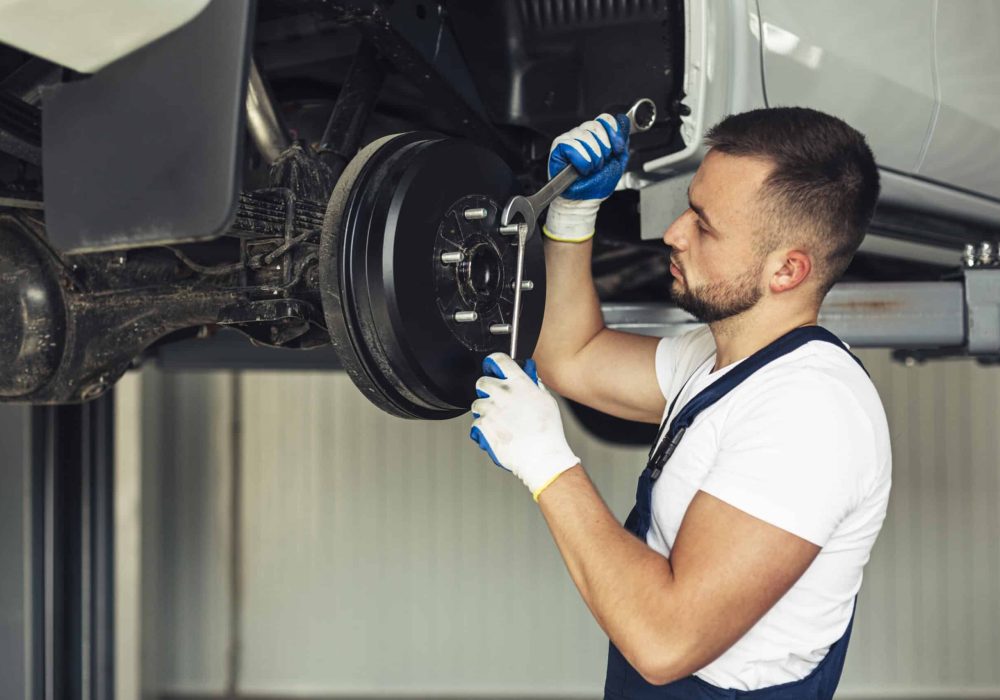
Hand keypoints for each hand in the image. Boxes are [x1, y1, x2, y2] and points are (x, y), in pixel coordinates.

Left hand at [469, 353, 580, 500]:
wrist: (542, 457)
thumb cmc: (548, 432)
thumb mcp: (547, 401)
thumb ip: (534, 387)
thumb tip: (529, 380)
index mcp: (519, 383)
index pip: (498, 360)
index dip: (493, 363)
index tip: (493, 367)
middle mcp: (503, 393)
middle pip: (482, 381)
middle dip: (486, 389)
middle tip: (496, 399)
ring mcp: (491, 410)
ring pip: (477, 404)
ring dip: (485, 411)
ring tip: (500, 421)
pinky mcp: (483, 426)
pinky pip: (476, 423)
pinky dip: (484, 429)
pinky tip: (498, 433)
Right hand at [543, 113, 629, 242]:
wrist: (584, 200)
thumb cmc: (597, 184)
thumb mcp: (617, 161)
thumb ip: (622, 141)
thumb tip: (624, 122)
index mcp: (596, 135)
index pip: (606, 119)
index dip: (614, 133)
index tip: (617, 149)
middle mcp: (582, 133)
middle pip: (596, 126)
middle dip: (604, 149)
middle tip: (600, 163)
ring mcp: (569, 138)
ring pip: (586, 136)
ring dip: (593, 157)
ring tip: (591, 168)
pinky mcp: (559, 146)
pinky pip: (573, 145)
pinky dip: (582, 160)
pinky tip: (582, 169)